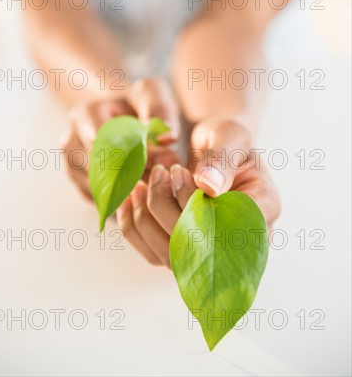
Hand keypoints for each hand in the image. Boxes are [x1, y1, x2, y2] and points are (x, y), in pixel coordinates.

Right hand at [61, 78, 179, 198]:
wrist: (127, 114)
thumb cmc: (140, 103)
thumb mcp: (154, 94)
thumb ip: (162, 111)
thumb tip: (168, 138)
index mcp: (84, 115)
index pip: (105, 145)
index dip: (134, 157)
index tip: (164, 163)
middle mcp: (71, 142)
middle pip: (101, 172)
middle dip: (135, 178)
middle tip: (164, 179)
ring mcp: (72, 166)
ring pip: (101, 191)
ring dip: (132, 192)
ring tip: (157, 184)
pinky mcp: (81, 186)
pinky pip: (102, 202)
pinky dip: (124, 202)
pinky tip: (145, 192)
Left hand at [116, 117, 280, 266]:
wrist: (215, 148)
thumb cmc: (227, 139)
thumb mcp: (229, 136)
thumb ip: (221, 159)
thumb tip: (208, 187)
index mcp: (261, 211)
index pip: (228, 228)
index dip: (196, 206)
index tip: (178, 171)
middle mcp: (239, 241)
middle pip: (196, 247)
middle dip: (166, 208)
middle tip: (159, 172)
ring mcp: (211, 250)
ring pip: (169, 255)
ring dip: (146, 218)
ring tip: (143, 183)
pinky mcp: (184, 251)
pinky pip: (153, 252)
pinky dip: (134, 227)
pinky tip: (131, 199)